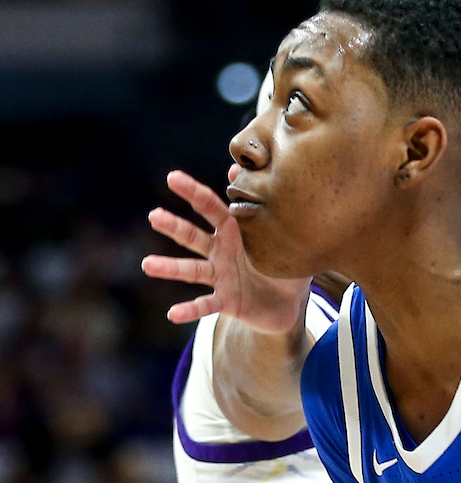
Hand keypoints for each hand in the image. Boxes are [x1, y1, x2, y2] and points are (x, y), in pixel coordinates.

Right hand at [142, 168, 309, 332]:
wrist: (290, 303)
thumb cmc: (284, 261)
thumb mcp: (282, 234)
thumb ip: (265, 204)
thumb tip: (242, 169)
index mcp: (234, 231)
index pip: (210, 207)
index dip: (193, 192)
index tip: (173, 178)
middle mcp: (220, 251)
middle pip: (193, 236)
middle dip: (174, 226)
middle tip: (154, 216)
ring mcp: (219, 276)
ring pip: (191, 270)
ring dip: (170, 268)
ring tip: (148, 265)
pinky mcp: (225, 301)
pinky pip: (205, 305)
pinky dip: (189, 310)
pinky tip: (173, 314)